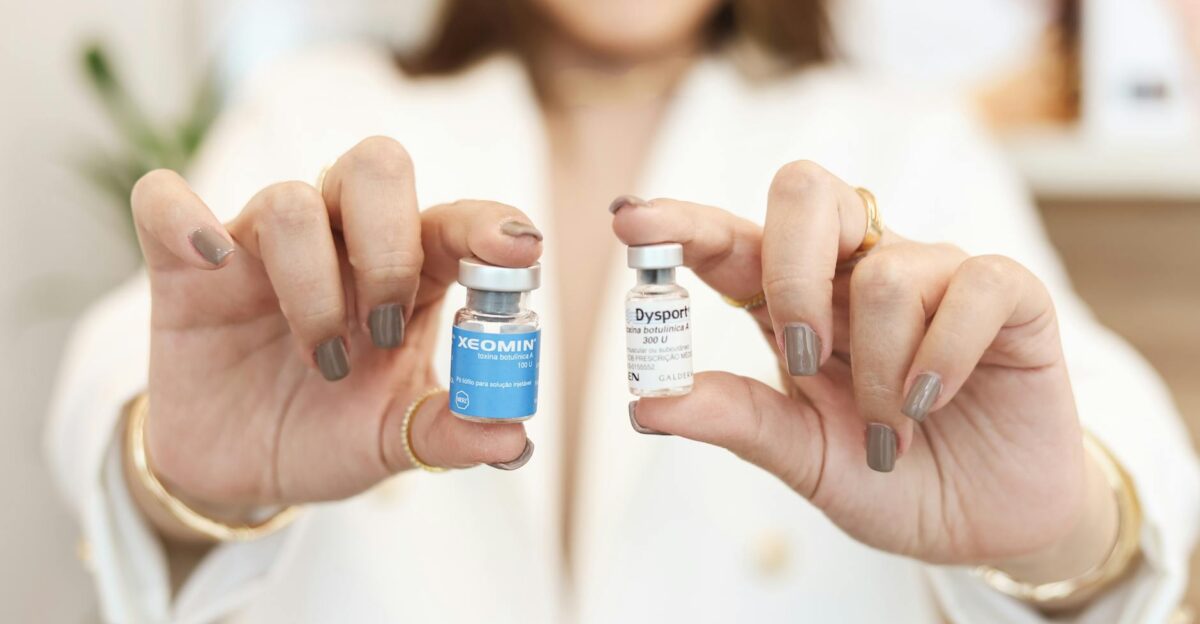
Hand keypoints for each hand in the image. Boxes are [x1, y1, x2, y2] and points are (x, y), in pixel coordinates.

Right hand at [129, 137, 537, 538]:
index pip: (451, 220)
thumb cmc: (330, 433)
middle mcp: (340, 243)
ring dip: (314, 285)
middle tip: (388, 325)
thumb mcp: (395, 441)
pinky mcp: (186, 266)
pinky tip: (213, 260)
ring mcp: (262, 247)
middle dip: (391, 242)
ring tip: (324, 360)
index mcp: (408, 272)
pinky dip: (183, 216)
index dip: (487, 223)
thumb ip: (451, 433)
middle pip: (376, 168)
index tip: (520, 250)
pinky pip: (166, 203)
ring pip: (290, 201)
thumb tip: (513, 438)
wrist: (243, 472)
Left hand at [610, 161, 1118, 580]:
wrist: (988, 524)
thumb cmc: (890, 479)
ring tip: (889, 435)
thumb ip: (738, 421)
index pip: (733, 241)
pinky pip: (972, 287)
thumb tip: (648, 403)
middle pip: (807, 192)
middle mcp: (857, 273)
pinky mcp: (1008, 294)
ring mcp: (935, 275)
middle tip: (802, 355)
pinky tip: (933, 402)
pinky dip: (943, 355)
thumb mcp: (803, 458)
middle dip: (790, 270)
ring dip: (880, 371)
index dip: (684, 223)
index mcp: (795, 304)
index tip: (631, 220)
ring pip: (885, 272)